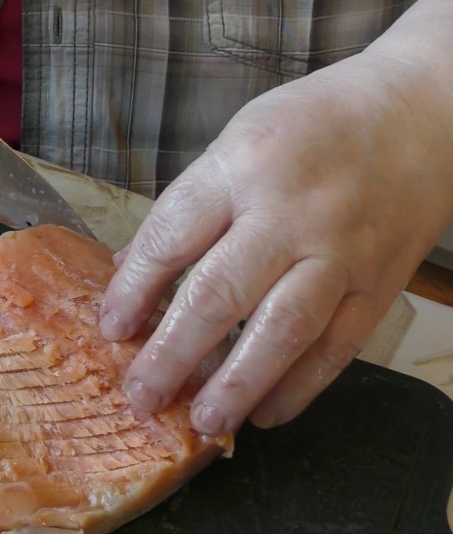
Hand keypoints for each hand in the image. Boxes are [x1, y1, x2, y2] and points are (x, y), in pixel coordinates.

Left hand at [99, 51, 452, 435]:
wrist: (422, 111)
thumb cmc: (316, 125)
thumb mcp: (236, 142)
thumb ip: (187, 208)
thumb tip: (131, 268)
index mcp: (241, 167)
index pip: (172, 237)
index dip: (134, 290)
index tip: (111, 329)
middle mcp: (291, 211)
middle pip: (220, 294)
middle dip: (173, 353)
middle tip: (142, 394)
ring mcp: (342, 251)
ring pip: (282, 330)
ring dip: (237, 385)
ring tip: (203, 422)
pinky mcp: (381, 283)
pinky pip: (337, 348)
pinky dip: (300, 388)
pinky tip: (265, 412)